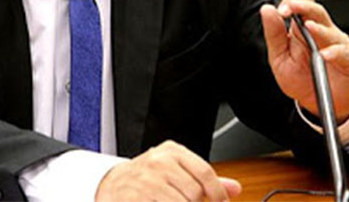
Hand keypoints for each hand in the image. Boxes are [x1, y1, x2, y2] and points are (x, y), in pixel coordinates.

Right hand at [95, 140, 241, 201]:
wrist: (113, 185)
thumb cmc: (149, 178)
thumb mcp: (177, 171)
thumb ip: (205, 180)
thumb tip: (235, 189)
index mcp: (172, 151)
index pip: (204, 171)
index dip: (217, 193)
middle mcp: (159, 161)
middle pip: (194, 192)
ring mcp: (147, 179)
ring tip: (171, 201)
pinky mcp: (137, 196)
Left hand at [260, 0, 348, 122]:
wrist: (317, 103)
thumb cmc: (300, 78)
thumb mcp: (279, 57)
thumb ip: (274, 34)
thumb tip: (267, 10)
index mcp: (303, 27)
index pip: (302, 2)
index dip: (292, 1)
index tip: (281, 9)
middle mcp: (321, 31)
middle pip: (316, 10)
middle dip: (303, 7)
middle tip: (290, 9)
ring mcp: (335, 44)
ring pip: (330, 30)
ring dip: (318, 28)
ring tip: (309, 27)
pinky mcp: (347, 60)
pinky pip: (343, 53)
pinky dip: (334, 52)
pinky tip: (324, 55)